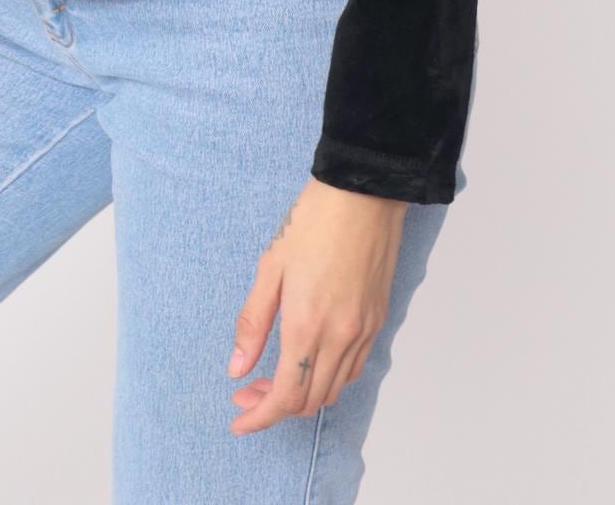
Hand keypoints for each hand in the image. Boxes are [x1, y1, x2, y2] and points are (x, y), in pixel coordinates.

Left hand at [226, 177, 409, 433]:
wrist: (363, 192)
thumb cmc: (313, 221)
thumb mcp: (270, 267)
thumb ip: (253, 323)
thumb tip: (237, 368)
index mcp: (308, 324)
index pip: (285, 397)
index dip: (260, 417)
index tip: (239, 421)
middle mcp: (340, 336)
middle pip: (310, 400)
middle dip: (275, 407)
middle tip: (247, 391)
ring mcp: (363, 330)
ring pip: (334, 389)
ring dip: (303, 395)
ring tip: (274, 376)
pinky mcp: (377, 319)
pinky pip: (354, 368)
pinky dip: (329, 377)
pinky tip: (309, 360)